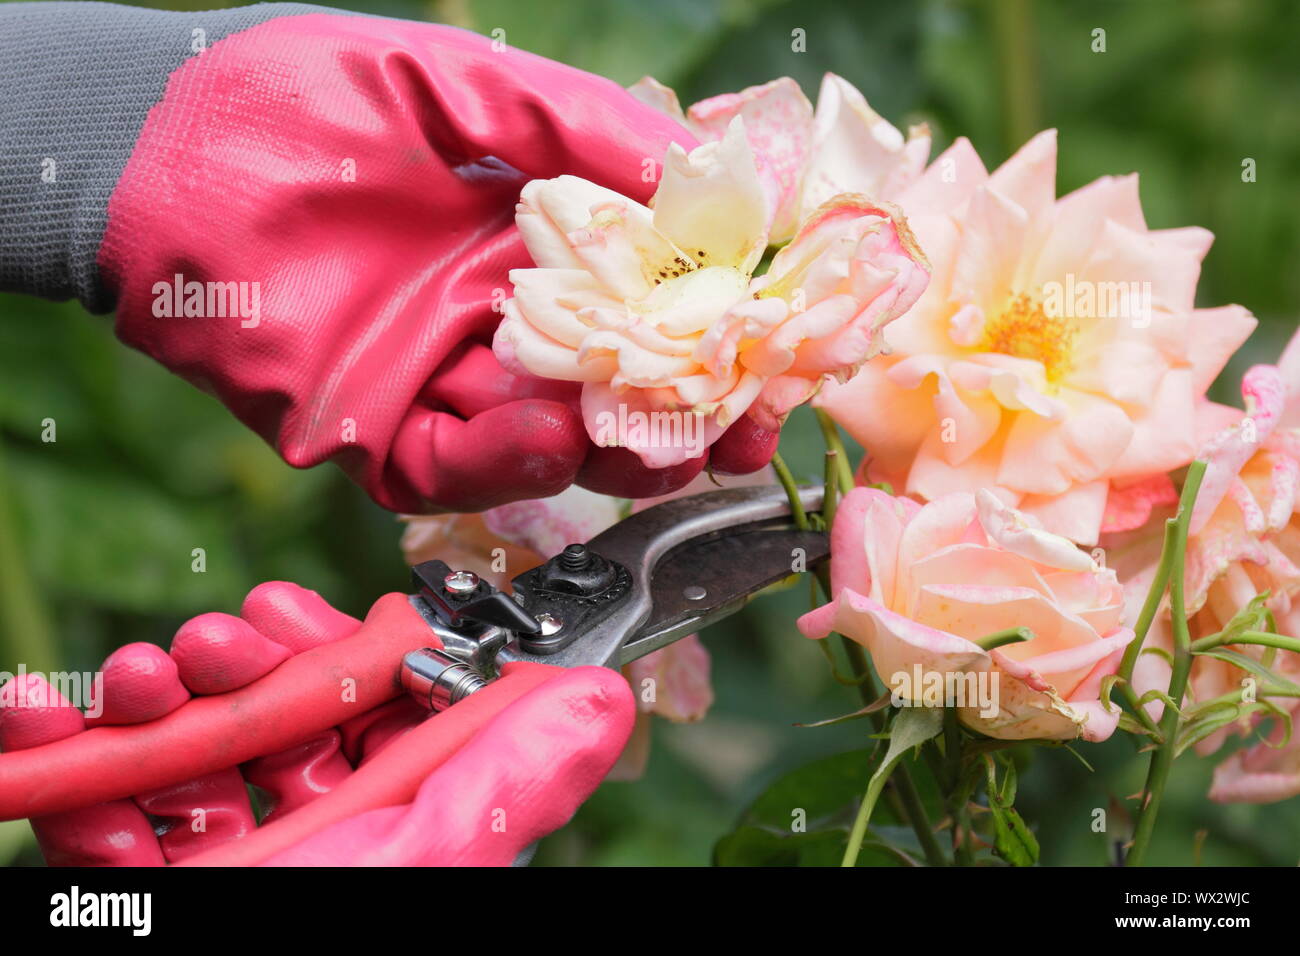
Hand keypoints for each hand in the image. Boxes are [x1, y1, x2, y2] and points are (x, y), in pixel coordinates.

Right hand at [0, 582, 633, 865]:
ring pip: (190, 740)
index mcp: (395, 825)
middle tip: (202, 643)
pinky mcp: (142, 880)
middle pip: (277, 710)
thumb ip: (505, 779)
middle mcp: (316, 836)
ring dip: (147, 695)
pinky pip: (103, 804)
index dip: (337, 647)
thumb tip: (602, 697)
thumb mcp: (417, 858)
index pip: (378, 708)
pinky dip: (66, 758)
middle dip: (230, 662)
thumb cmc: (303, 942)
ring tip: (131, 681)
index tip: (290, 611)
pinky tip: (46, 728)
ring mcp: (228, 855)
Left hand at [91, 8, 775, 511]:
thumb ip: (584, 128)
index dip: (721, 332)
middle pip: (619, 392)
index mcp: (541, 247)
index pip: (654, 305)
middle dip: (691, 416)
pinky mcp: (375, 432)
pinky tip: (548, 432)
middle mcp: (506, 324)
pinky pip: (455, 468)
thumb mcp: (471, 88)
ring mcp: (444, 382)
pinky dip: (507, 461)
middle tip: (747, 427)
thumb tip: (711, 168)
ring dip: (616, 449)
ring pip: (552, 446)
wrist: (165, 144)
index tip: (782, 348)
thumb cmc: (312, 96)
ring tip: (665, 436)